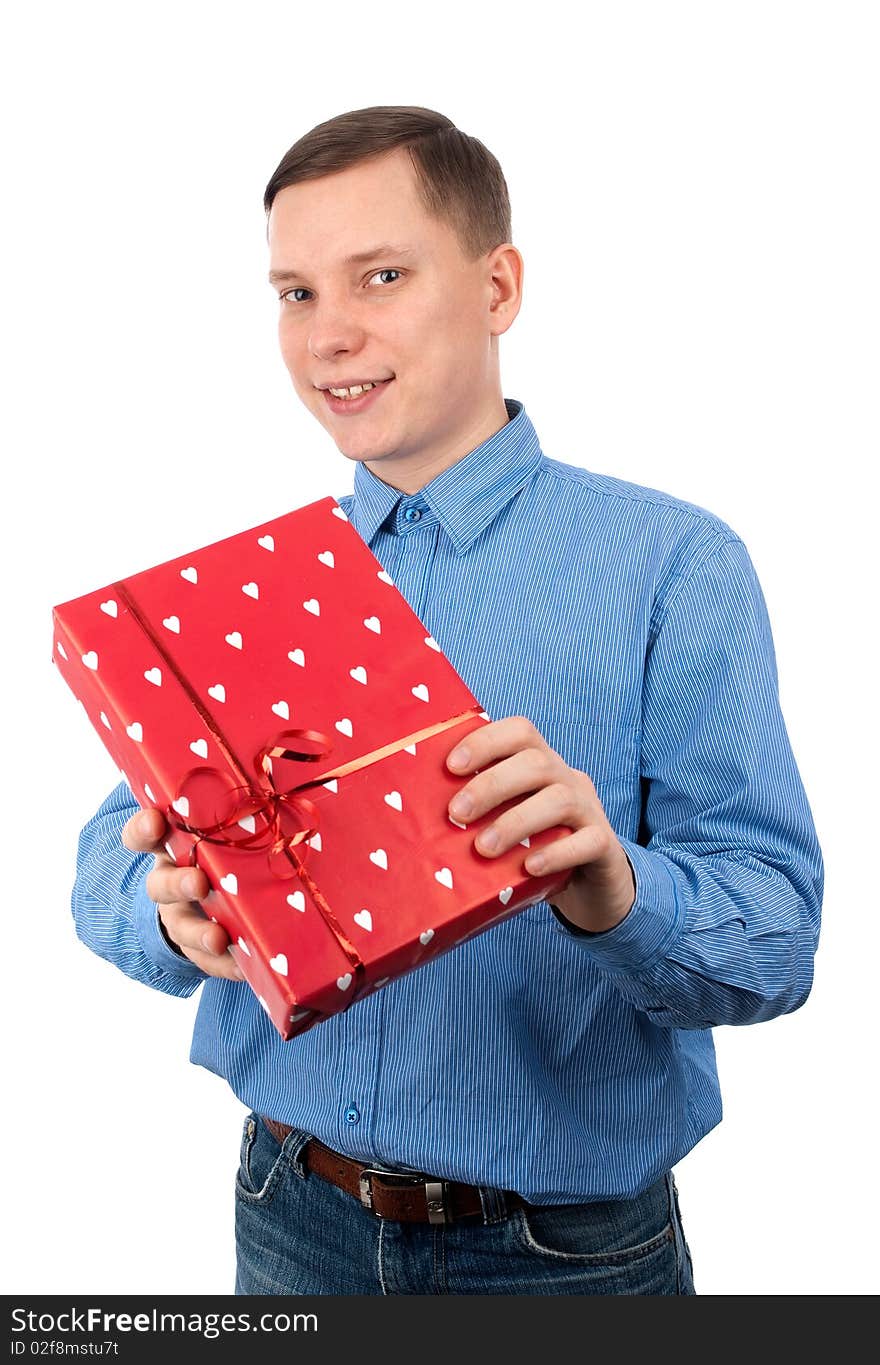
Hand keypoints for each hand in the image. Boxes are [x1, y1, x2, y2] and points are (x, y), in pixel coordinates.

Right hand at [120, 808, 243, 978]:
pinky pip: (208, 961)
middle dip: (179, 884)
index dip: (144, 829)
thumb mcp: (223, 829)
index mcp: (171, 845)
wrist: (214, 896)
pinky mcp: (198, 949)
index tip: (154, 821)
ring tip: (219, 938)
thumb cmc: (223, 849)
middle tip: (199, 883)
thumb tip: (282, 786)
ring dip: (199, 933)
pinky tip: (244, 968)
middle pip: (161, 884)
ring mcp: (180, 916)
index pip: (144, 834)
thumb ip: (239, 812)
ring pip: (181, 926)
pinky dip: (226, 964)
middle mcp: (170, 881)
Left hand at [446, 716, 636, 933]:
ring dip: (515, 822)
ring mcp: (590, 810)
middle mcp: (567, 779)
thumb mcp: (509, 822)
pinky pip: (587, 841)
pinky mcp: (605, 845)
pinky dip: (556, 852)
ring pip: (560, 799)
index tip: (452, 766)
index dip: (486, 741)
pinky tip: (529, 867)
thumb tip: (420, 815)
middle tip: (457, 814)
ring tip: (483, 849)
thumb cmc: (537, 847)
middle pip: (536, 762)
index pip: (520, 732)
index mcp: (541, 764)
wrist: (594, 886)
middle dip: (492, 785)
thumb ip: (482, 812)